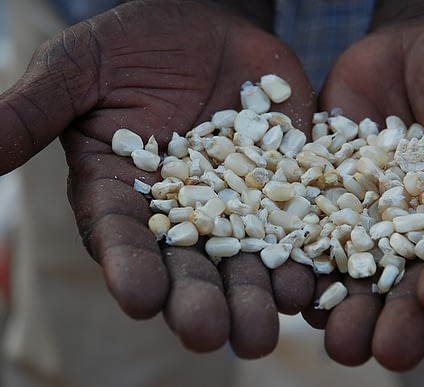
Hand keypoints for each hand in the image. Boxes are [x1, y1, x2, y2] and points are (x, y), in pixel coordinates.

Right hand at [0, 0, 315, 357]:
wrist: (211, 24)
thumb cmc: (137, 42)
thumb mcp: (82, 68)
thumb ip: (35, 110)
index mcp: (122, 192)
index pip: (120, 239)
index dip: (128, 268)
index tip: (139, 299)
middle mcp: (177, 211)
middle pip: (187, 266)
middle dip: (198, 302)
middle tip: (211, 336)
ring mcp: (234, 203)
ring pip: (243, 261)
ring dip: (254, 297)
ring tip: (263, 332)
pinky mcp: (281, 187)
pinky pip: (292, 228)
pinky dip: (300, 257)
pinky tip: (309, 283)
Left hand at [312, 15, 423, 368]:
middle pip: (409, 279)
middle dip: (391, 316)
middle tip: (368, 352)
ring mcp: (373, 211)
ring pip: (357, 266)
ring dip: (341, 302)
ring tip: (326, 334)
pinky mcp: (332, 189)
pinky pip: (314, 225)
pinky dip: (302, 253)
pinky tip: (289, 282)